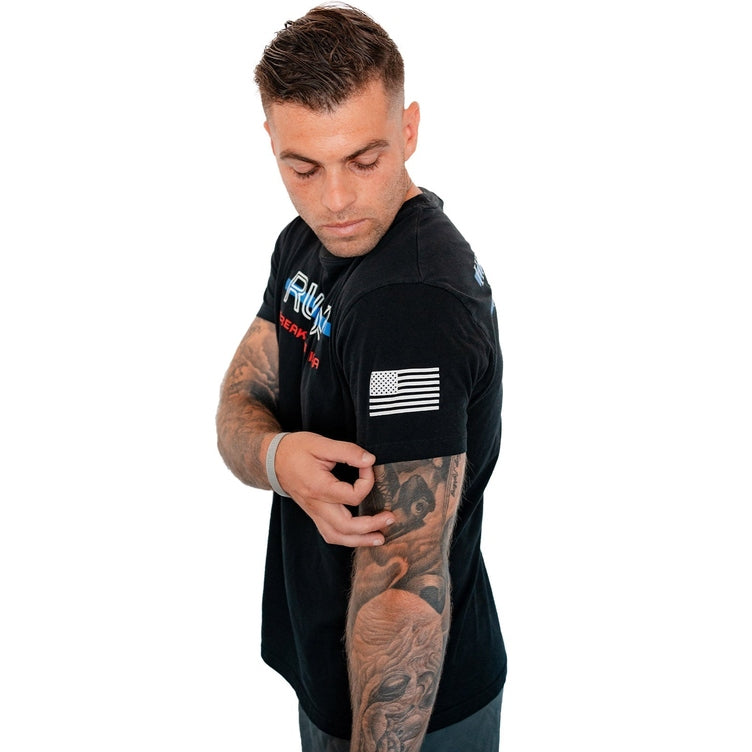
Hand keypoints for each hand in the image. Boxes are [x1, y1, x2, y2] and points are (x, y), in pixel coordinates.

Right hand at [274, 432, 393, 546]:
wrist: (273, 460)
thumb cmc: (297, 450)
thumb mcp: (322, 443)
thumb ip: (348, 452)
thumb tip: (370, 460)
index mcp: (318, 487)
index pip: (352, 496)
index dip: (367, 481)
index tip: (368, 465)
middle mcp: (316, 505)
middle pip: (346, 527)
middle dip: (371, 526)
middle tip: (390, 518)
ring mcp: (314, 512)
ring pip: (337, 536)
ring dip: (360, 540)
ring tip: (380, 538)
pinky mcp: (314, 514)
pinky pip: (330, 534)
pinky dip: (347, 539)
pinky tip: (360, 536)